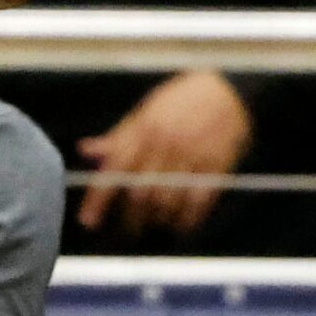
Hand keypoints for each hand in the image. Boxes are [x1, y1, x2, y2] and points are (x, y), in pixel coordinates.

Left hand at [76, 69, 251, 238]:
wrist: (229, 88)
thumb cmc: (183, 98)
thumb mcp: (147, 110)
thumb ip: (119, 136)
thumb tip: (86, 149)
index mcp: (145, 129)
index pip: (115, 169)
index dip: (99, 198)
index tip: (89, 220)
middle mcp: (166, 143)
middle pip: (140, 193)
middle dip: (131, 217)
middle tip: (129, 228)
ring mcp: (192, 154)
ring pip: (167, 200)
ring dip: (158, 219)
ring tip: (155, 223)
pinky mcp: (216, 163)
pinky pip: (198, 200)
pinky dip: (188, 218)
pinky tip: (183, 223)